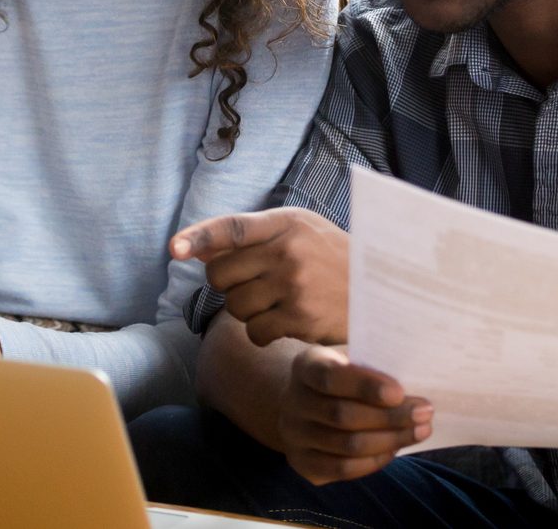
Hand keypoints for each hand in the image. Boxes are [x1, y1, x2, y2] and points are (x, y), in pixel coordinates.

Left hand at [169, 207, 349, 344]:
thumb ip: (248, 238)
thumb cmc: (332, 259)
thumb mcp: (298, 232)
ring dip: (246, 311)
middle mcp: (288, 251)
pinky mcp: (301, 318)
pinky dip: (262, 333)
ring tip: (275, 303)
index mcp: (286, 223)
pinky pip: (256, 331)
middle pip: (220, 275)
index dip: (199, 237)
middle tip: (252, 285)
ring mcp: (294, 285)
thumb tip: (193, 249)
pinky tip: (284, 323)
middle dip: (227, 284)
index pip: (232, 227)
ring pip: (235, 306)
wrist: (384, 291)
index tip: (174, 249)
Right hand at [280, 345, 431, 484]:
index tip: (400, 392)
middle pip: (342, 415)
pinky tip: (394, 449)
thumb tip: (413, 391)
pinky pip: (342, 469)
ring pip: (347, 445)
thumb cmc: (342, 377)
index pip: (331, 378)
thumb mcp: (352, 360)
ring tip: (420, 431)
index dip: (365, 386)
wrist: (306, 400)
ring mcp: (293, 435)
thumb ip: (374, 369)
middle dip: (390, 417)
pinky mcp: (302, 463)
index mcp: (305, 367)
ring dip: (390, 440)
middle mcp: (293, 401)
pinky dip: (374, 461)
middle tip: (424, 413)